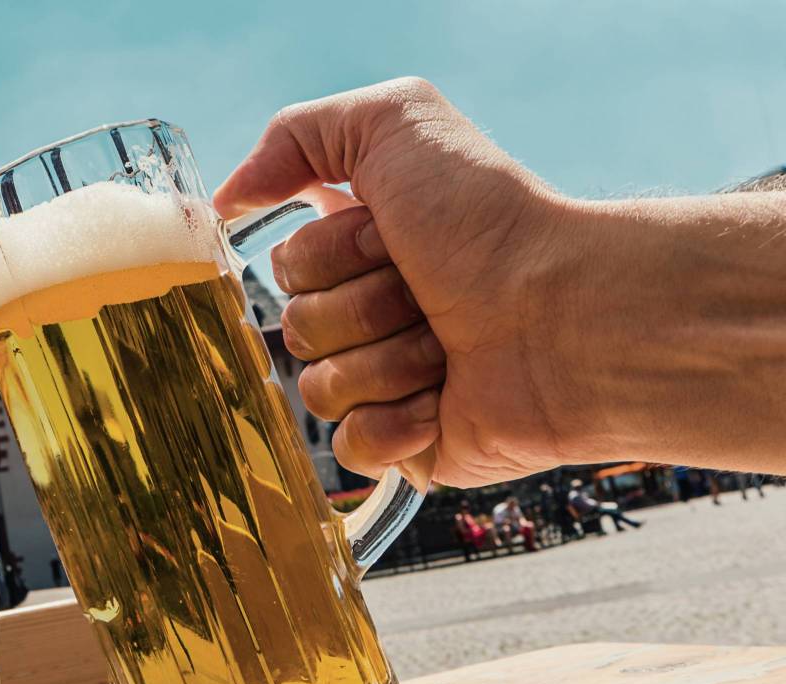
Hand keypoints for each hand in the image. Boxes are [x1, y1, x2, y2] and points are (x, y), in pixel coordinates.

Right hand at [216, 78, 577, 487]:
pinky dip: (395, 423)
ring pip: (317, 388)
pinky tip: (442, 399)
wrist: (567, 315)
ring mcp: (388, 381)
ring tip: (448, 344)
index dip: (331, 252)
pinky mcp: (407, 446)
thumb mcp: (395, 124)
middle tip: (427, 293)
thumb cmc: (491, 221)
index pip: (285, 266)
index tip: (391, 235)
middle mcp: (373, 312)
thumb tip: (229, 200)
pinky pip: (348, 447)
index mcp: (366, 249)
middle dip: (360, 307)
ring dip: (386, 361)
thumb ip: (297, 135)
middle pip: (294, 328)